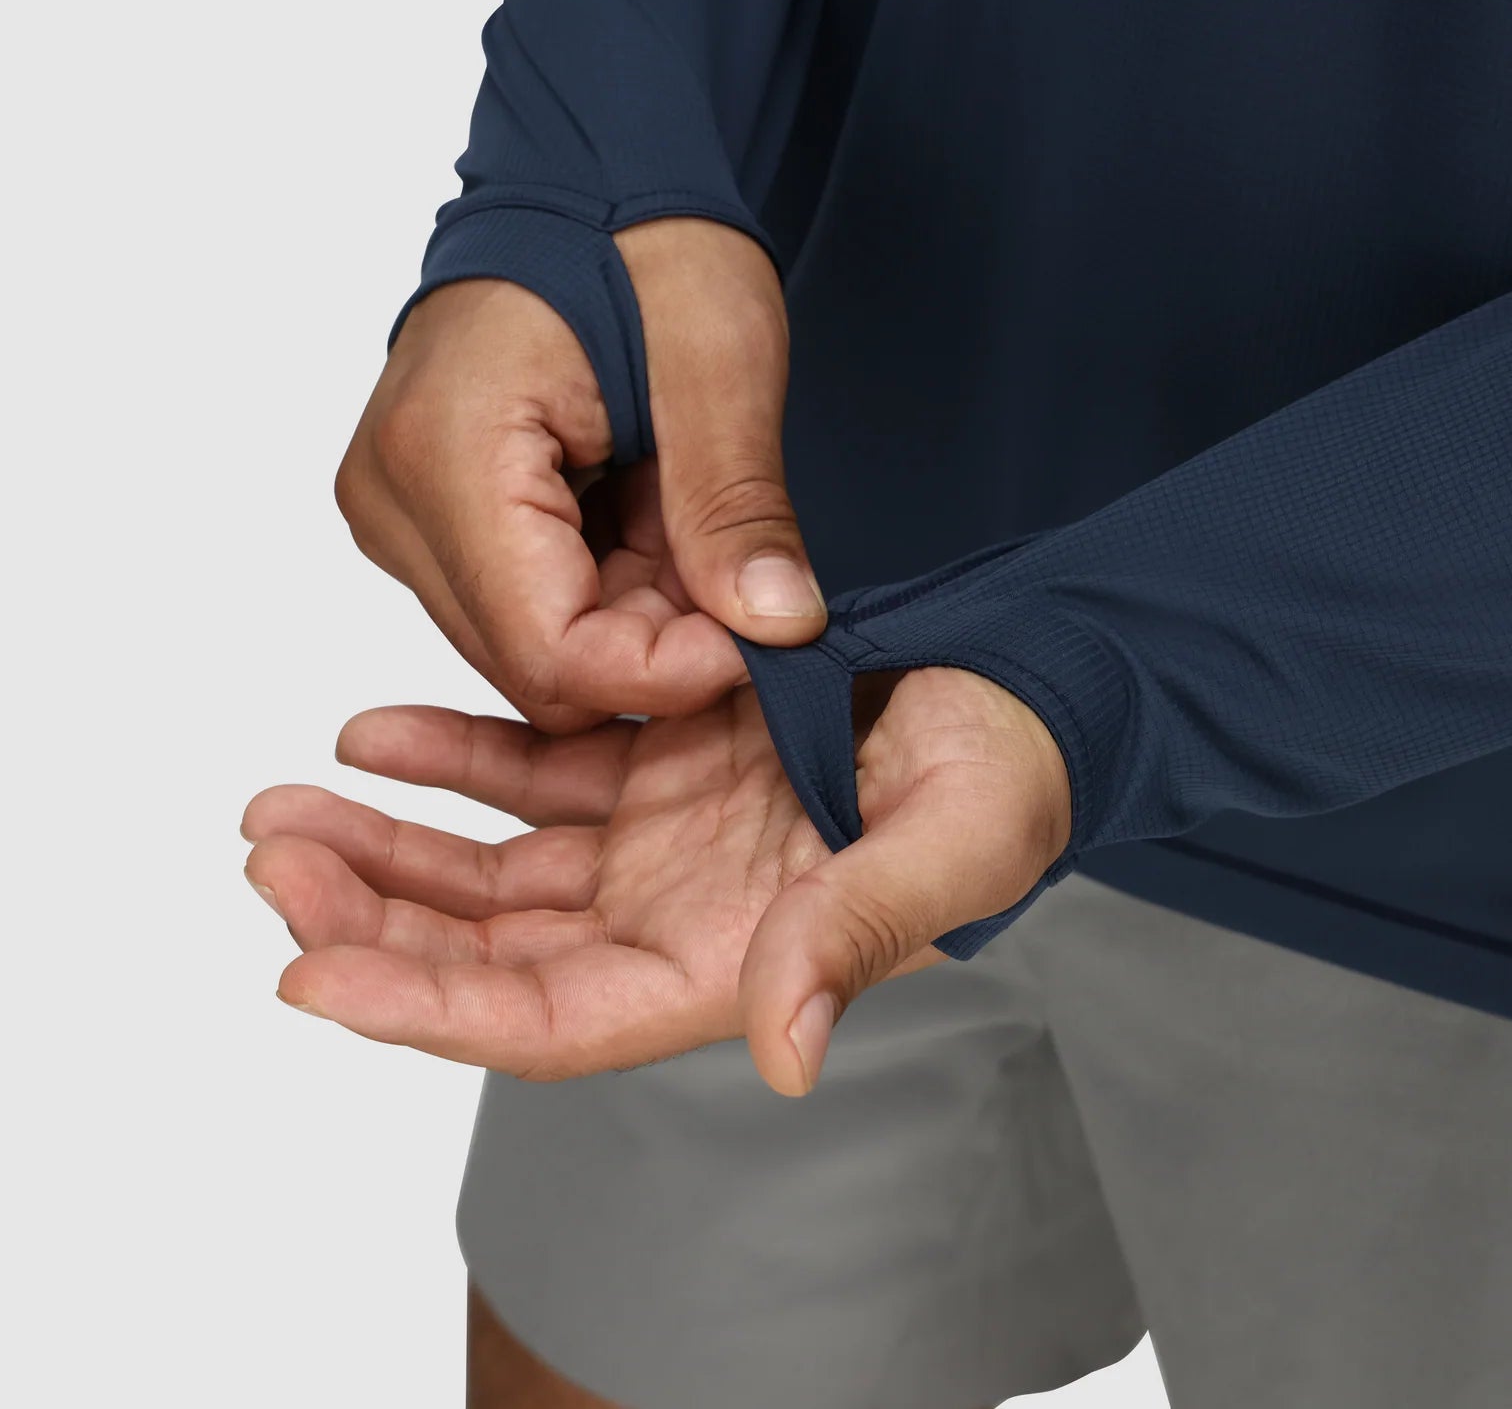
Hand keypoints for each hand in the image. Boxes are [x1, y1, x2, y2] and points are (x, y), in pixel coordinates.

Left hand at [241, 668, 1071, 1093]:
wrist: (1019, 683)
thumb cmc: (1005, 773)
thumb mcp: (951, 845)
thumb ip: (860, 932)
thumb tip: (785, 1051)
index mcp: (734, 963)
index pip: (551, 1017)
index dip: (428, 1009)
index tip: (307, 976)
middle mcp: (676, 916)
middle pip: (491, 950)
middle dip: (372, 921)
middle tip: (271, 866)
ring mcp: (659, 839)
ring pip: (491, 864)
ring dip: (387, 842)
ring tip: (285, 809)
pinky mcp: (658, 760)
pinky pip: (532, 768)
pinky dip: (453, 754)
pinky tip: (379, 732)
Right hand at [334, 217, 825, 731]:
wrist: (590, 183)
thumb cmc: (644, 239)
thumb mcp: (718, 363)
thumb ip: (735, 507)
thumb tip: (779, 629)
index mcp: (444, 457)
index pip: (548, 654)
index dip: (668, 671)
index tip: (763, 632)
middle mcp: (393, 500)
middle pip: (537, 664)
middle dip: (659, 635)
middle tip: (732, 553)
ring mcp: (402, 512)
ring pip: (537, 645)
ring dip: (637, 607)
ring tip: (682, 507)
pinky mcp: (429, 516)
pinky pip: (528, 605)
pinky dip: (610, 584)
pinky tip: (646, 511)